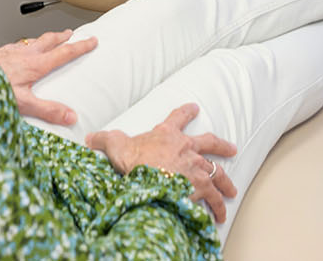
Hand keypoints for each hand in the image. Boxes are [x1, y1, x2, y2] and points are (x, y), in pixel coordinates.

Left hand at [0, 29, 97, 126]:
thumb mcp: (23, 103)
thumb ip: (47, 110)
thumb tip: (70, 116)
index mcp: (34, 65)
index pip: (63, 53)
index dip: (80, 46)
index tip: (91, 40)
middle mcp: (23, 55)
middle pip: (48, 40)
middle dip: (62, 36)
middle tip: (71, 33)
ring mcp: (8, 52)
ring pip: (30, 42)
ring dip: (41, 40)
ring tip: (46, 40)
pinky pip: (12, 46)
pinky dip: (20, 46)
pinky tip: (14, 51)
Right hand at [86, 103, 238, 221]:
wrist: (146, 176)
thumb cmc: (132, 159)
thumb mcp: (115, 144)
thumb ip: (105, 140)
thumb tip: (90, 138)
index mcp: (167, 134)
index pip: (178, 118)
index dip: (186, 112)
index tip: (194, 108)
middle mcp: (186, 148)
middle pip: (210, 142)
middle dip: (222, 146)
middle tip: (232, 148)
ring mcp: (195, 167)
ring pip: (217, 173)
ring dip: (225, 183)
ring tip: (231, 191)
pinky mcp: (199, 186)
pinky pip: (212, 197)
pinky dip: (217, 206)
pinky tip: (219, 214)